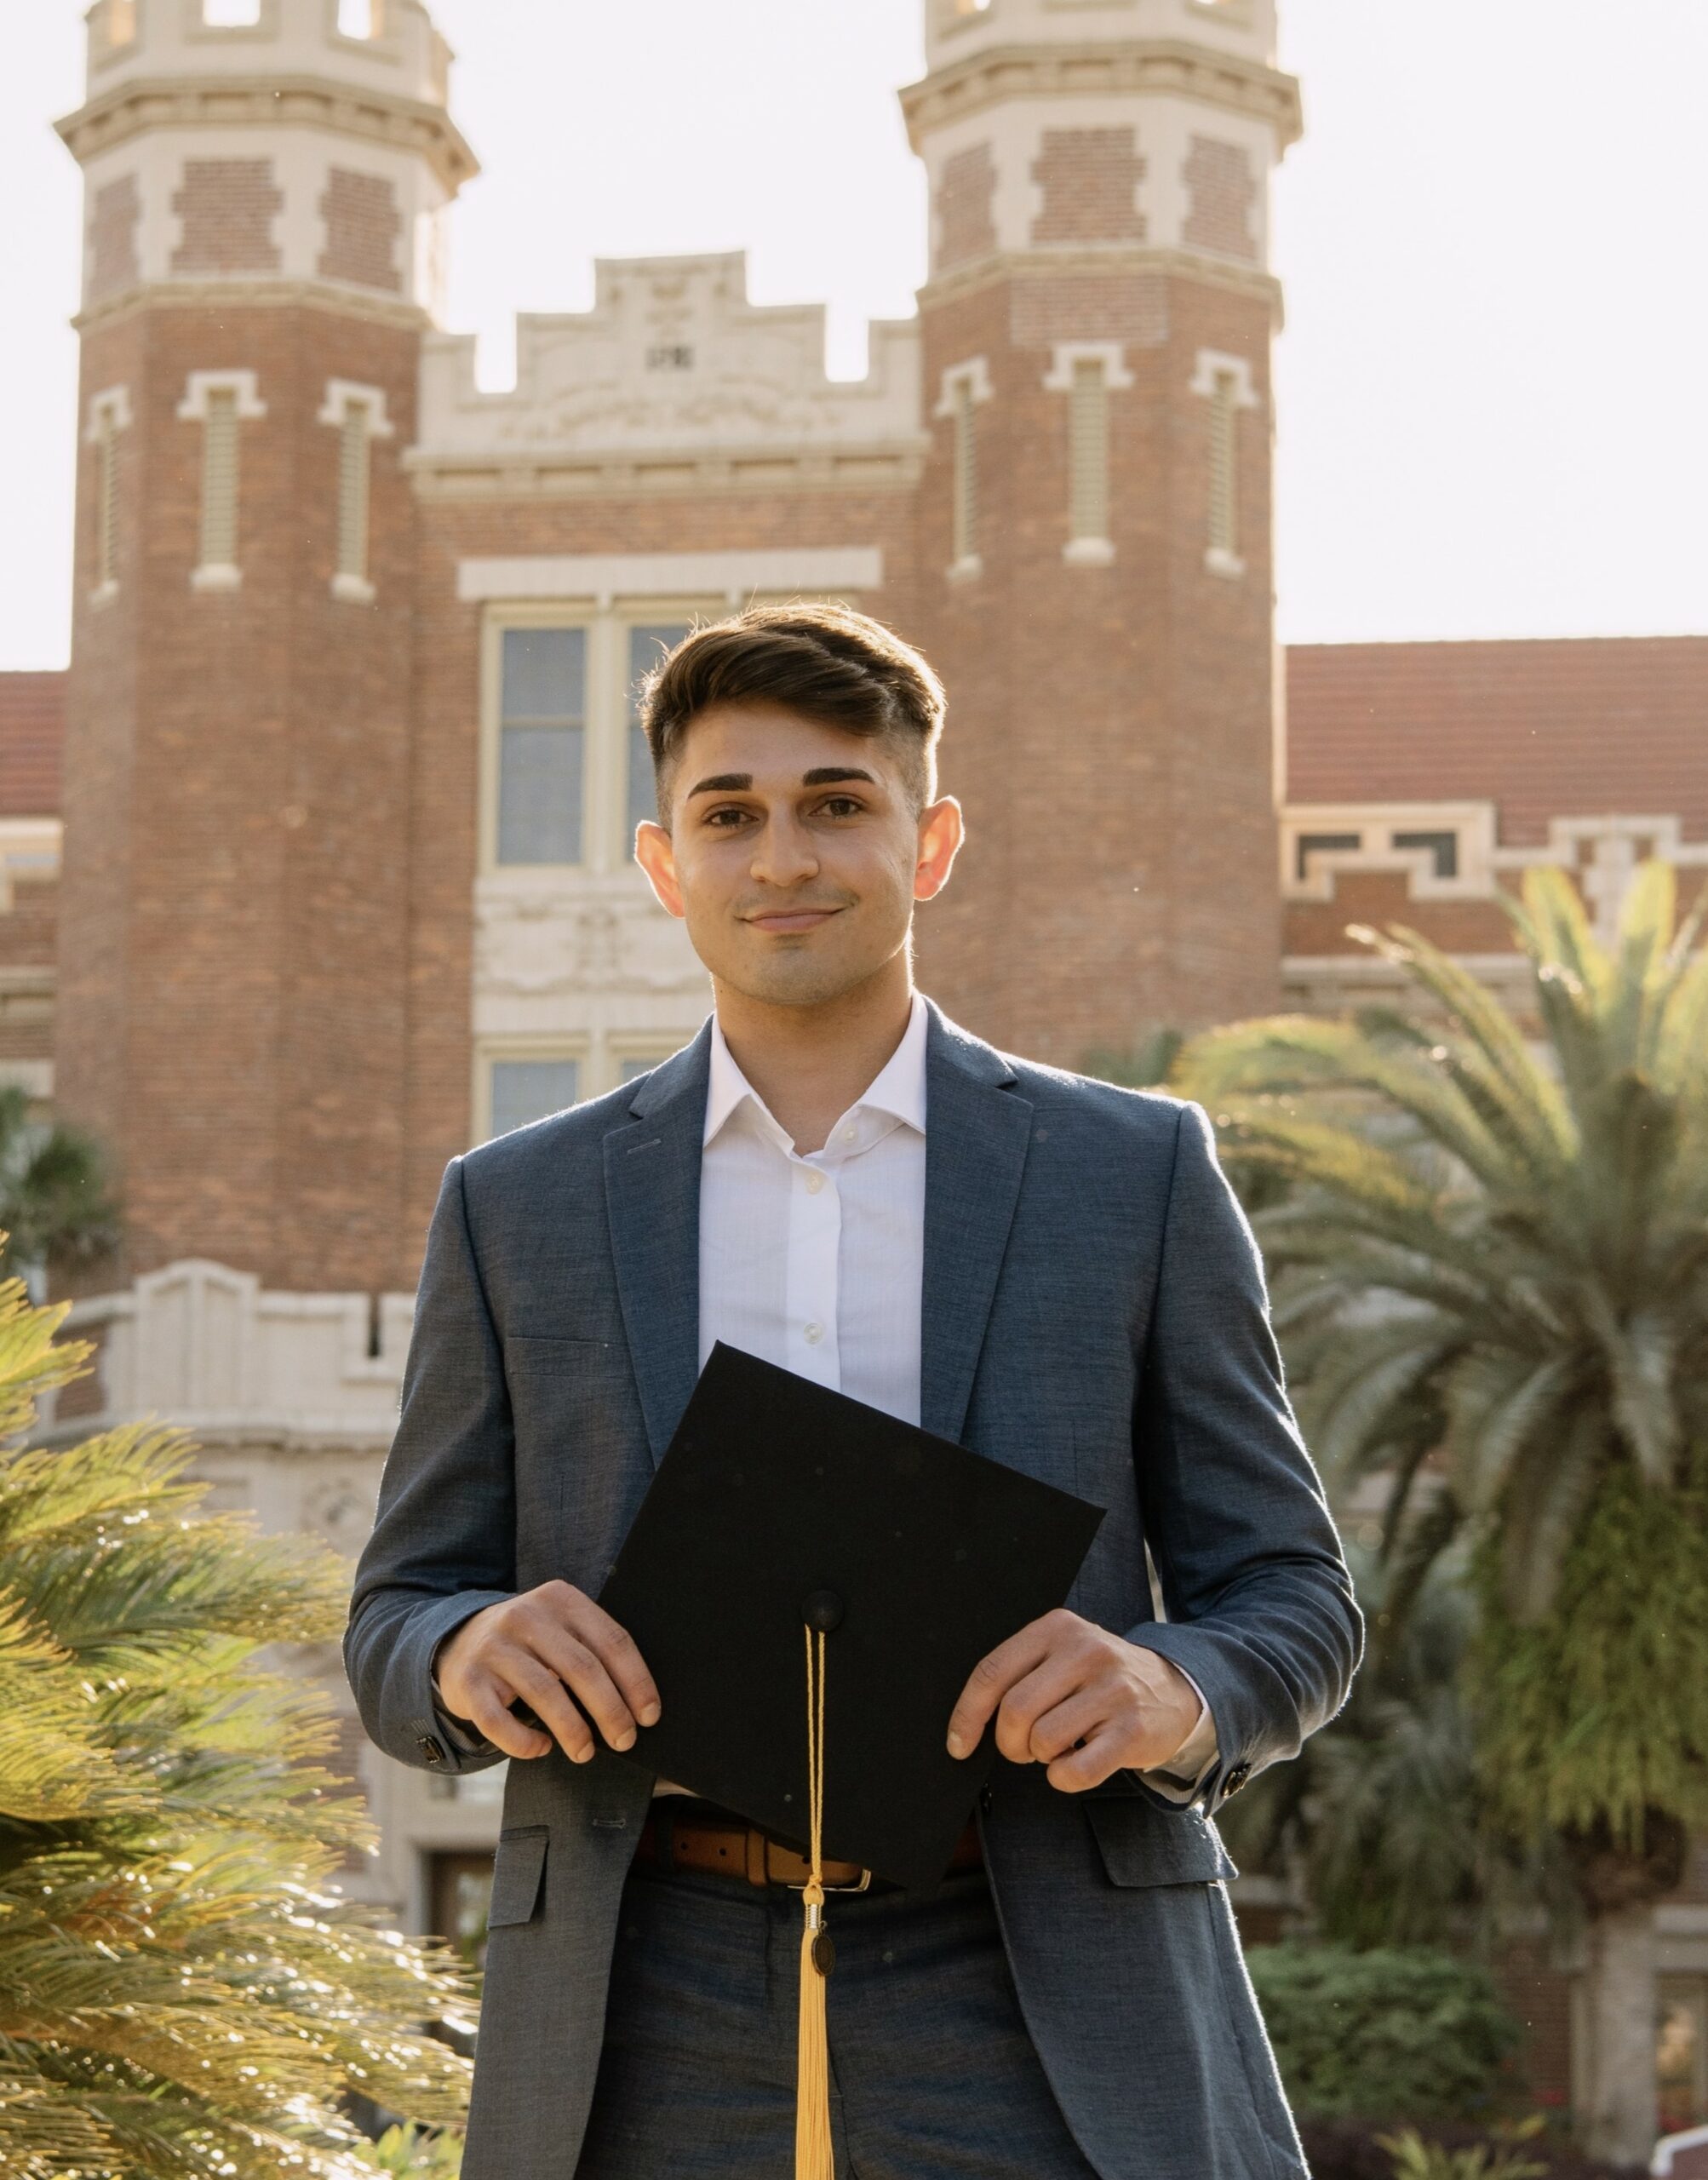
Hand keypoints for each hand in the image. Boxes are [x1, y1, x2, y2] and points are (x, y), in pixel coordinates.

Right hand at [435, 1580, 660, 1764]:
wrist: (458, 1643)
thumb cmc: (530, 1645)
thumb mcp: (561, 1630)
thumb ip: (592, 1651)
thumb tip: (638, 1706)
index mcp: (560, 1599)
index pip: (611, 1640)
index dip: (636, 1681)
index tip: (649, 1715)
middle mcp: (526, 1615)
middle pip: (582, 1667)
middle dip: (611, 1710)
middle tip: (626, 1740)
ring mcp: (494, 1647)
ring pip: (545, 1692)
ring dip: (573, 1730)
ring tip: (586, 1752)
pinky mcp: (468, 1680)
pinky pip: (499, 1720)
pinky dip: (524, 1741)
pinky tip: (541, 1748)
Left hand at [945, 1609, 1200, 1792]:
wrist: (1174, 1690)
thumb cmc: (1099, 1679)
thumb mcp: (1061, 1655)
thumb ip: (1018, 1674)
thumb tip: (965, 1725)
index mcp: (1057, 1628)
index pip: (992, 1672)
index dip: (967, 1715)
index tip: (959, 1744)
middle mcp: (1086, 1651)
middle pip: (1014, 1711)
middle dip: (1009, 1743)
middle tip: (1024, 1748)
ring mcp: (1112, 1689)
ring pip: (1043, 1741)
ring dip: (1042, 1757)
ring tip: (1060, 1746)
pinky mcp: (1132, 1729)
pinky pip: (1075, 1771)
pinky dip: (1065, 1777)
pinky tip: (1078, 1761)